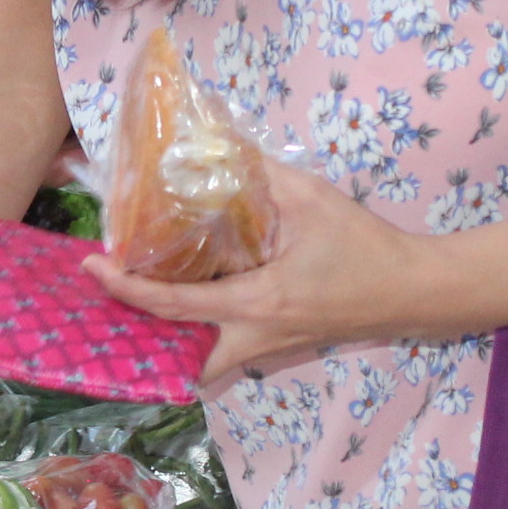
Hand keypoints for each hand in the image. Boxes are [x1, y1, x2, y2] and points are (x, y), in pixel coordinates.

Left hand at [81, 157, 435, 385]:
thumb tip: (216, 146)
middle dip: (143, 334)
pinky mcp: (283, 343)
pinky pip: (228, 349)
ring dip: (172, 338)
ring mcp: (270, 347)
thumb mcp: (313, 199)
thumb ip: (263, 172)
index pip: (175, 305)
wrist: (414, 290)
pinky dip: (202, 333)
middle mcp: (256, 337)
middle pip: (182, 356)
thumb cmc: (365, 247)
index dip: (126, 288)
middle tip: (117, 294)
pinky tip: (194, 297)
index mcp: (257, 303)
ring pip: (206, 361)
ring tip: (144, 296)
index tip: (93, 265)